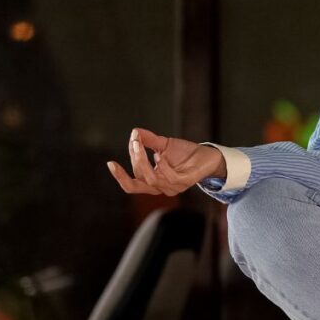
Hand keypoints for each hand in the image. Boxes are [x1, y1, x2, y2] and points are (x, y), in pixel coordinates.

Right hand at [107, 127, 225, 196]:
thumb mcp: (163, 145)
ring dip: (144, 161)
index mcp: (153, 181)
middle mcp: (162, 187)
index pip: (131, 184)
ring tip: (141, 144)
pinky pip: (170, 178)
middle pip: (139, 182)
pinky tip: (159, 154)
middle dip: (133, 162)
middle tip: (133, 144)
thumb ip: (148, 140)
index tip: (110, 163)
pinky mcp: (186, 181)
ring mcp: (174, 186)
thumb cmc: (185, 153)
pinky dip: (162, 166)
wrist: (208, 155)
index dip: (120, 176)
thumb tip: (134, 132)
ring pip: (152, 179)